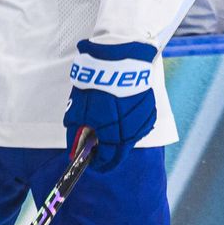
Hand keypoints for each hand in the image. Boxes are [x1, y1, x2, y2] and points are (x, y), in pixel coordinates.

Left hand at [64, 40, 157, 169]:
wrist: (116, 61)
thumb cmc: (95, 85)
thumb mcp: (76, 111)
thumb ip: (75, 134)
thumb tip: (74, 150)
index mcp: (111, 135)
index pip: (106, 158)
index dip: (98, 163)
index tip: (92, 163)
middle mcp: (129, 132)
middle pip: (121, 153)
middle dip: (110, 157)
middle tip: (101, 156)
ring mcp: (142, 121)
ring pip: (132, 140)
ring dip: (121, 143)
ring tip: (111, 138)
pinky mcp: (149, 110)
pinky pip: (141, 127)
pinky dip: (132, 129)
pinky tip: (124, 123)